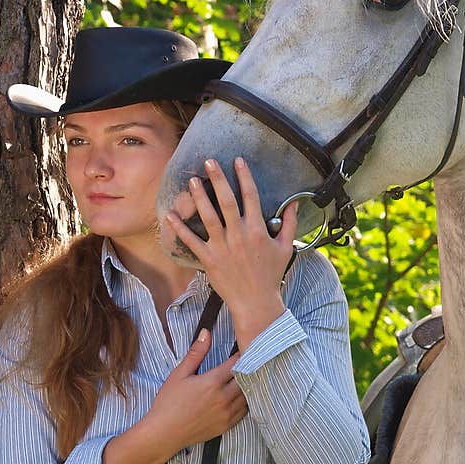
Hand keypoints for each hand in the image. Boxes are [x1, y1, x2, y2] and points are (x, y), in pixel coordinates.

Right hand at [144, 329, 246, 455]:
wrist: (164, 432)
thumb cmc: (168, 402)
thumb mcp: (179, 374)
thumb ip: (196, 353)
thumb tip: (206, 333)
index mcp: (212, 382)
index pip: (236, 364)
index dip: (241, 355)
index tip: (242, 350)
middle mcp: (223, 398)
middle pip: (246, 379)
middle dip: (247, 369)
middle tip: (248, 362)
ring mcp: (227, 413)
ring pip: (247, 395)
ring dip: (247, 385)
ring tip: (246, 378)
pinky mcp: (226, 425)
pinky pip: (244, 411)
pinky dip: (245, 402)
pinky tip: (241, 396)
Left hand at [164, 156, 296, 350]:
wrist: (256, 302)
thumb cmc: (271, 275)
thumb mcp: (285, 248)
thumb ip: (290, 224)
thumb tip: (294, 204)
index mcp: (257, 230)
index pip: (251, 197)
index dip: (244, 176)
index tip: (237, 160)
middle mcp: (238, 235)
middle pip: (226, 201)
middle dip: (218, 179)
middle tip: (209, 161)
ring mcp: (222, 247)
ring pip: (208, 217)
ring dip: (199, 197)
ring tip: (192, 180)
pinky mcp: (209, 259)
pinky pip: (191, 241)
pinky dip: (180, 228)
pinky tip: (170, 215)